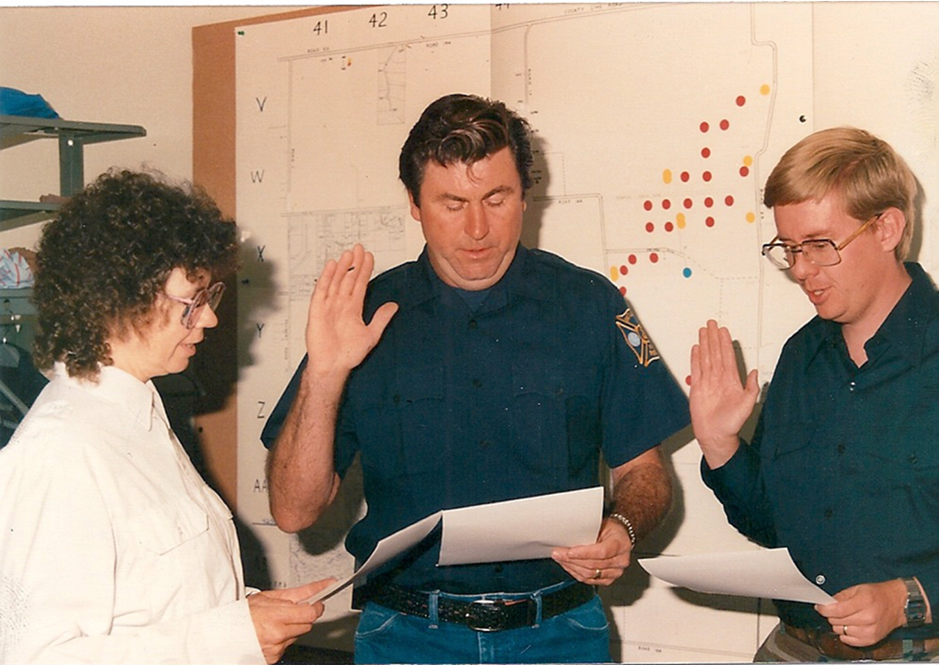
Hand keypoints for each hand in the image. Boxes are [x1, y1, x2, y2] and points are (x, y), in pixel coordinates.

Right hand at [248, 578, 333, 663]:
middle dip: (301, 616)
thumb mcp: (269, 596)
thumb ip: (298, 592)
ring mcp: (276, 649)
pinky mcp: (273, 658)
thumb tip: (321, 586)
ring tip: (273, 622)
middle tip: (288, 610)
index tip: (318, 601)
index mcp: (275, 617)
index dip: (317, 605)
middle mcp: (277, 635)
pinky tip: (269, 634)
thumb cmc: (241, 614)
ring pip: (297, 635)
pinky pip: (286, 646)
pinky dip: (282, 640)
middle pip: (307, 625)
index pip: (311, 613)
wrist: (222, 634)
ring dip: (291, 628)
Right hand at [306, 244, 397, 376]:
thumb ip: (381, 318)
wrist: (333, 366)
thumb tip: (394, 306)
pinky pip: (322, 290)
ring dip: (342, 267)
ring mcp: (328, 305)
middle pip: (348, 279)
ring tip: (349, 253)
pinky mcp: (317, 310)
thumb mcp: (371, 334)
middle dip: (354, 263)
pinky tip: (331, 266)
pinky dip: (326, 277)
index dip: (364, 270)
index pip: (360, 284)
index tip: (369, 257)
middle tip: (359, 248)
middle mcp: (341, 304)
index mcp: (353, 308)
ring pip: (336, 281)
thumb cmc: (348, 354)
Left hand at [550, 518, 632, 585]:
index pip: (602, 552)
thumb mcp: (601, 525)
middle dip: (572, 560)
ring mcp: (615, 572)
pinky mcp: (608, 579)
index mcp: (620, 544)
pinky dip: (577, 574)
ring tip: (560, 560)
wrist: (619, 537)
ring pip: (590, 574)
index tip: (569, 552)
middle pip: (593, 565)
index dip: (583, 553)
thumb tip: (567, 538)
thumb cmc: (610, 529)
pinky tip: (569, 567)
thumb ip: (588, 533)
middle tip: (558, 554)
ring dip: (572, 568)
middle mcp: (620, 560)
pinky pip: (590, 580)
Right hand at [689, 319, 758, 468]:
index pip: (728, 356)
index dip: (725, 343)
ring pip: (706, 357)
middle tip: (712, 324)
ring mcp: (708, 382)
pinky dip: (695, 358)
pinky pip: (696, 369)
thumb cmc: (731, 424)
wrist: (715, 435)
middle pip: (716, 353)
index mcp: (731, 380)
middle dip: (714, 337)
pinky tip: (696, 348)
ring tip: (703, 331)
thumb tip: (756, 372)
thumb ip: (752, 388)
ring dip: (705, 344)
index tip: (724, 331)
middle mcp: (719, 378)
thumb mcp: (747, 405)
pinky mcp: (697, 388)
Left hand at [815, 579, 906, 646]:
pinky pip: (848, 640)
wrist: (898, 605)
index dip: (824, 609)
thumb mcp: (857, 589)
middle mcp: (868, 618)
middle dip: (832, 615)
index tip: (819, 607)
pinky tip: (852, 625)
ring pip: (840, 631)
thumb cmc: (878, 595)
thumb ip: (840, 597)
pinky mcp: (871, 640)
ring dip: (839, 624)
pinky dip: (845, 634)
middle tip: (836, 610)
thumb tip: (826, 604)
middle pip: (836, 621)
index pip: (837, 610)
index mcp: (864, 602)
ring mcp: (870, 631)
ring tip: (848, 617)